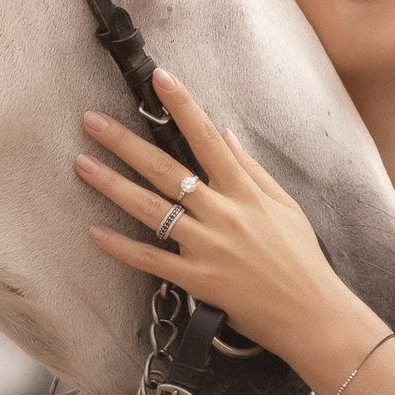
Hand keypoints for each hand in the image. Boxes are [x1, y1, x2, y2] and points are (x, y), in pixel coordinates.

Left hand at [75, 70, 374, 364]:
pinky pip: (153, 261)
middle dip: (125, 143)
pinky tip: (97, 232)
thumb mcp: (285, 205)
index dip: (183, 107)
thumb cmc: (301, 259)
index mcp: (244, 192)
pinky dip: (124, 248)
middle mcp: (222, 214)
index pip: (207, 139)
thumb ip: (252, 169)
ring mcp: (207, 248)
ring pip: (151, 211)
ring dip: (113, 185)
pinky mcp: (198, 281)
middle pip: (165, 171)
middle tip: (92, 121)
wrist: (311, 314)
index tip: (160, 80)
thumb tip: (225, 134)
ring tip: (83, 164)